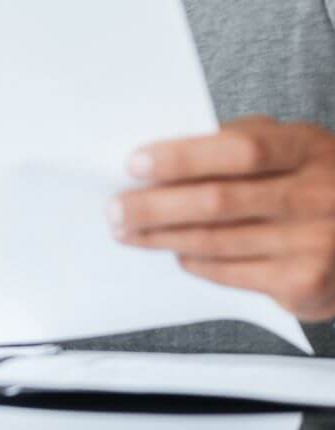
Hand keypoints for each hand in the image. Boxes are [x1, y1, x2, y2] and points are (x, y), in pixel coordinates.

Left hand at [110, 116, 334, 320]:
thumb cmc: (321, 180)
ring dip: (164, 237)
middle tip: (115, 208)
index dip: (184, 157)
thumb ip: (242, 143)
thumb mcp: (296, 146)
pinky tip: (177, 253)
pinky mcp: (307, 285)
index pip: (241, 149)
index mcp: (308, 148)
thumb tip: (164, 155)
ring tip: (129, 232)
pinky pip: (233, 273)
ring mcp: (315, 244)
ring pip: (218, 241)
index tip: (135, 163)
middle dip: (156, 207)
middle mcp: (317, 196)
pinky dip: (198, 263)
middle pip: (219, 201)